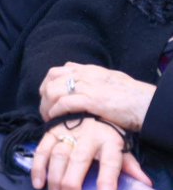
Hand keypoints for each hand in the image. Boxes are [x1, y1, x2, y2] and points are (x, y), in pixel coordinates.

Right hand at [31, 117, 150, 189]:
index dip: (108, 180)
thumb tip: (145, 183)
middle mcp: (88, 135)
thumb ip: (130, 166)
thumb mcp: (121, 147)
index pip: (111, 161)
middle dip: (72, 181)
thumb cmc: (105, 135)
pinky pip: (42, 149)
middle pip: (79, 159)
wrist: (87, 108)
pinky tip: (38, 182)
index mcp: (109, 140)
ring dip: (54, 177)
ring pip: (58, 155)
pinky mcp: (51, 131)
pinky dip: (38, 166)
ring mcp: (67, 132)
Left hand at [39, 63, 156, 131]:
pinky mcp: (90, 99)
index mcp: (88, 70)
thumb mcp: (110, 79)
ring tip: (49, 118)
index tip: (47, 97)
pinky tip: (56, 119)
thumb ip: (94, 78)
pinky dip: (55, 111)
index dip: (48, 84)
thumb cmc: (132, 95)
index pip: (58, 71)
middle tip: (45, 110)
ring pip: (53, 90)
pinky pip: (64, 103)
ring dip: (47, 106)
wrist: (146, 102)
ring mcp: (86, 86)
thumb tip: (81, 79)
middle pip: (51, 79)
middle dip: (44, 95)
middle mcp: (84, 75)